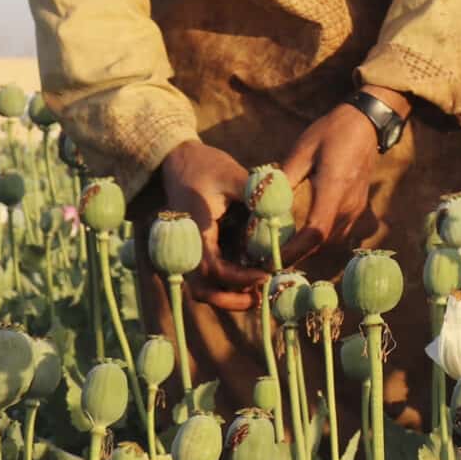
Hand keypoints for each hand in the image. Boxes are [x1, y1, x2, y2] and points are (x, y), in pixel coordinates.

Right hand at [158, 141, 266, 306]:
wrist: (179, 161)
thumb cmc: (205, 166)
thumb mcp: (233, 174)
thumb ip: (256, 195)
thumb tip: (281, 214)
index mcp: (194, 230)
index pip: (211, 268)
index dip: (238, 278)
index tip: (265, 274)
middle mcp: (188, 247)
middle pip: (202, 289)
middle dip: (231, 299)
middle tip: (261, 297)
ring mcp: (191, 251)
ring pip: (205, 286)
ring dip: (231, 292)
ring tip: (260, 287)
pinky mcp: (199, 249)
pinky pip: (210, 274)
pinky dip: (230, 279)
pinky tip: (253, 273)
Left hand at [282, 90, 397, 261]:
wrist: (365, 124)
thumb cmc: (331, 133)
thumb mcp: (302, 150)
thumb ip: (283, 178)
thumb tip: (260, 204)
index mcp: (334, 188)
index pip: (315, 231)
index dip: (294, 250)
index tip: (271, 259)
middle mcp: (348, 204)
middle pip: (321, 243)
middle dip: (295, 254)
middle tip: (266, 258)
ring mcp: (356, 208)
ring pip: (330, 241)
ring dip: (308, 249)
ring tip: (281, 249)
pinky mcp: (357, 207)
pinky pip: (337, 233)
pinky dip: (319, 240)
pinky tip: (302, 236)